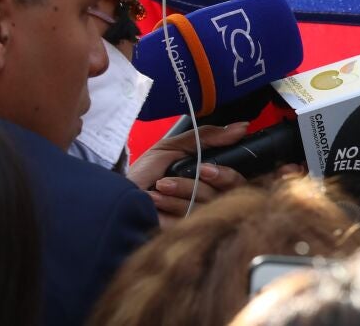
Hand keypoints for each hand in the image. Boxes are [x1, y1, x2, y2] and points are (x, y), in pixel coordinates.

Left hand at [127, 121, 249, 225]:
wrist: (118, 194)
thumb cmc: (143, 173)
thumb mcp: (173, 147)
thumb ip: (206, 137)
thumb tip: (241, 126)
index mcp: (209, 180)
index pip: (235, 180)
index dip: (225, 175)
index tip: (205, 168)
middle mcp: (207, 200)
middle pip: (227, 196)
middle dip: (201, 184)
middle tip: (185, 177)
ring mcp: (196, 219)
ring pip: (205, 205)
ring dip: (180, 190)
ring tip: (159, 185)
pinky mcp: (183, 233)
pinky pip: (189, 219)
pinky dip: (170, 205)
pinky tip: (155, 201)